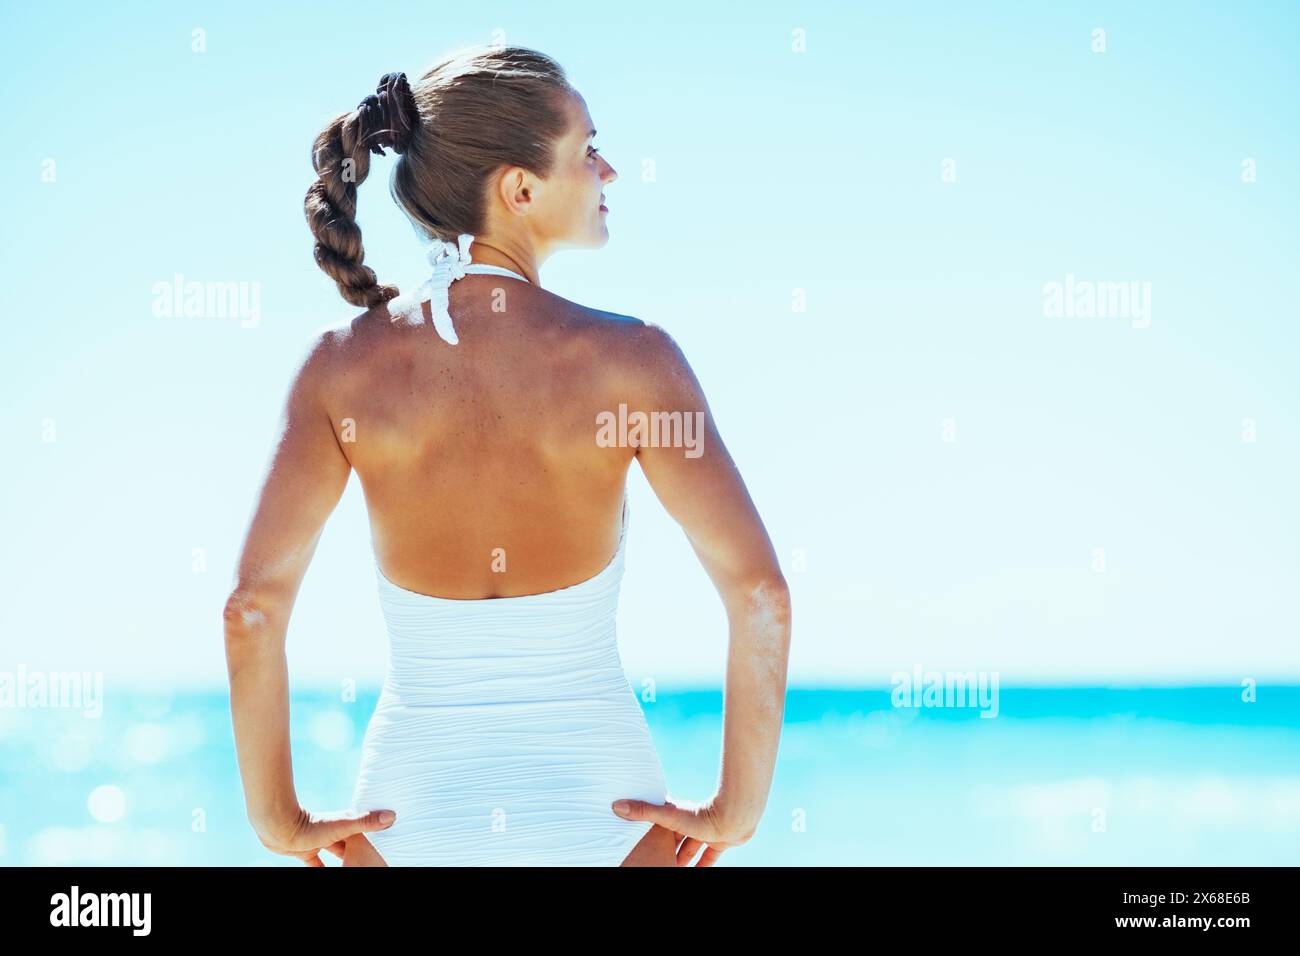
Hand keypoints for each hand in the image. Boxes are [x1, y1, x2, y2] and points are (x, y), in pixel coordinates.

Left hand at [256, 806, 396, 866]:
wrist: (278, 828)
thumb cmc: (310, 825)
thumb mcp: (343, 826)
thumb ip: (366, 822)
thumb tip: (391, 816)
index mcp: (346, 823)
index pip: (366, 829)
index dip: (377, 834)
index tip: (388, 839)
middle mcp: (334, 831)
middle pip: (352, 844)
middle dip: (361, 851)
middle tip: (370, 860)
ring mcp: (320, 842)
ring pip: (336, 854)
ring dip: (344, 861)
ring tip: (355, 866)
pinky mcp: (306, 852)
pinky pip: (317, 865)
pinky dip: (322, 870)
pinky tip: (328, 874)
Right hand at [611, 794, 755, 866]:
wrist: (735, 817)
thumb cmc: (702, 814)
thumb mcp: (668, 816)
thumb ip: (643, 811)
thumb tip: (617, 805)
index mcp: (676, 813)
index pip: (658, 820)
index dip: (649, 827)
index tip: (639, 835)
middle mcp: (690, 822)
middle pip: (673, 839)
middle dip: (665, 850)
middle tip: (654, 860)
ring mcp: (705, 832)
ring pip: (690, 849)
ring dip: (681, 860)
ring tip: (670, 868)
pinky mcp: (718, 841)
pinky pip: (708, 858)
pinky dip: (702, 866)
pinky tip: (695, 873)